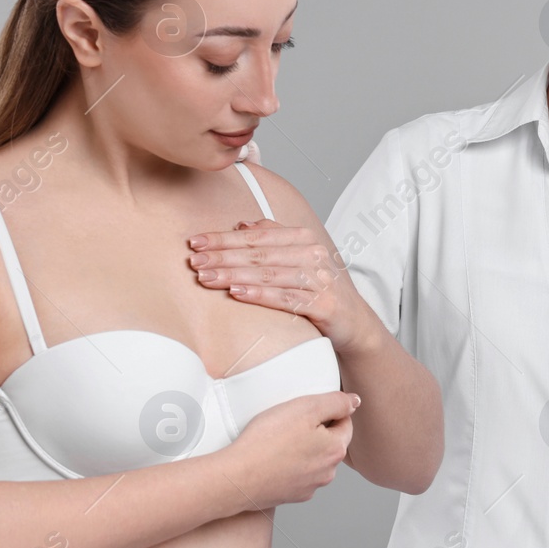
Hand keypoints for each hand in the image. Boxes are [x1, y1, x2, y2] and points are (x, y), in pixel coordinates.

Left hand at [187, 220, 373, 350]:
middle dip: (222, 257)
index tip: (196, 242)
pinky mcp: (324, 304)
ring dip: (234, 275)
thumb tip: (241, 224)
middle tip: (194, 261)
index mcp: (303, 239)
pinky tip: (237, 293)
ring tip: (206, 278)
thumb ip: (272, 238)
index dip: (224, 238)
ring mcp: (320, 279)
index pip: (257, 235)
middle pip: (259, 254)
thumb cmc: (318, 290)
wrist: (354, 323)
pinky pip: (286, 298)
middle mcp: (312, 254)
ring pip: (269, 274)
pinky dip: (259, 294)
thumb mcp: (296, 259)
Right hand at [224, 390, 358, 509]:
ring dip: (302, 449)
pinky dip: (289, 465)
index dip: (325, 411)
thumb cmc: (268, 440)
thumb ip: (336, 401)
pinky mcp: (292, 496)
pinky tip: (272, 458)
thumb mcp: (305, 407)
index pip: (345, 422)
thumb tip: (355, 401)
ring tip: (277, 441)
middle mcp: (328, 473)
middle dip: (314, 431)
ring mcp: (310, 487)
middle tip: (288, 423)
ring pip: (313, 459)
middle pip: (329, 442)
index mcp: (336, 450)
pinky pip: (297, 474)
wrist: (238, 477)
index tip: (303, 410)